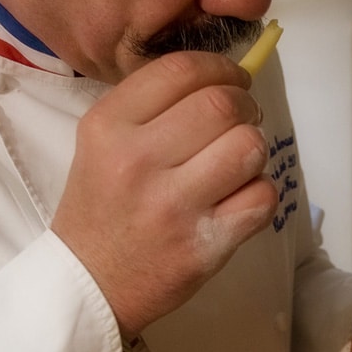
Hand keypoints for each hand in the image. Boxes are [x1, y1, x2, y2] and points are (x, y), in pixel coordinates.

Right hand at [51, 51, 276, 337]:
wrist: (89, 283)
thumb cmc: (103, 206)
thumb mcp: (103, 143)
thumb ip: (154, 106)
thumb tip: (224, 78)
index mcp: (109, 126)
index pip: (181, 70)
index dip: (222, 67)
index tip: (233, 80)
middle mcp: (138, 160)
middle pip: (222, 104)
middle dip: (246, 105)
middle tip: (243, 119)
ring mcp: (172, 206)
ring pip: (249, 147)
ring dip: (254, 149)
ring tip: (238, 161)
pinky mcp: (204, 245)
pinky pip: (262, 197)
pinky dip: (260, 193)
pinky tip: (238, 199)